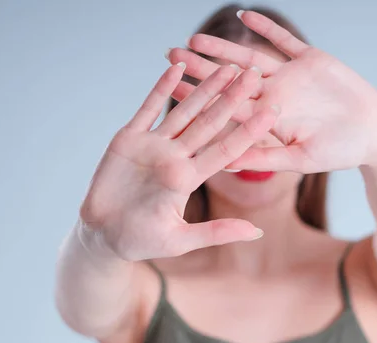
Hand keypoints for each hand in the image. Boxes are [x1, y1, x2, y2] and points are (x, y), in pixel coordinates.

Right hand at [80, 63, 277, 260]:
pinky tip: (178, 67)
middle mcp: (177, 157)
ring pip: (183, 110)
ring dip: (203, 88)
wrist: (104, 235)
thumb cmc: (142, 241)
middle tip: (255, 74)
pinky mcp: (128, 139)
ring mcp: (153, 145)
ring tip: (225, 67)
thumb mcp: (180, 240)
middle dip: (232, 98)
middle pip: (211, 123)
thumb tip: (258, 231)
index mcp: (191, 177)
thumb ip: (218, 232)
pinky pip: (147, 108)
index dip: (249, 130)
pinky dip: (161, 88)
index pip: (227, 149)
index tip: (273, 110)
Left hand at [166, 10, 376, 172]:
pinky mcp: (310, 59)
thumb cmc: (340, 152)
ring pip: (250, 58)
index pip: (226, 107)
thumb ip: (264, 159)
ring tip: (195, 37)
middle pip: (230, 79)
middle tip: (170, 54)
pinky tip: (244, 16)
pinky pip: (284, 40)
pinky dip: (266, 28)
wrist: (375, 132)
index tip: (173, 88)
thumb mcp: (300, 159)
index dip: (200, 98)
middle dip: (202, 67)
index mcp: (268, 120)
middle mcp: (274, 96)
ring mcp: (290, 76)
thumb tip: (226, 165)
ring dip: (224, 47)